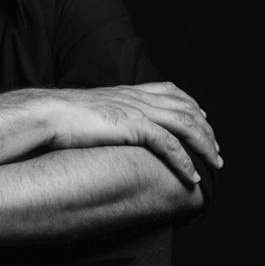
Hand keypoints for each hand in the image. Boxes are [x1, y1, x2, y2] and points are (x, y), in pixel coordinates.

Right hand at [49, 81, 221, 183]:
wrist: (49, 113)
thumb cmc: (61, 116)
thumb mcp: (91, 109)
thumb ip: (107, 114)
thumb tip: (107, 125)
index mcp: (128, 91)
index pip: (170, 90)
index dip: (191, 103)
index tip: (202, 117)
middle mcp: (137, 97)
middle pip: (185, 108)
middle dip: (206, 129)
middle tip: (216, 149)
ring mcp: (137, 110)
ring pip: (185, 125)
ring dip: (204, 145)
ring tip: (214, 163)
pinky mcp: (134, 126)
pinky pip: (169, 145)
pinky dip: (185, 161)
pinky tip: (192, 175)